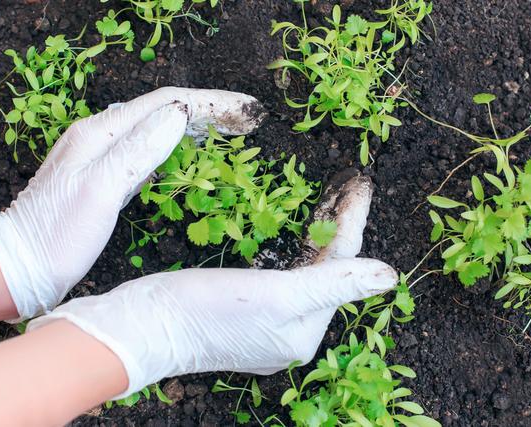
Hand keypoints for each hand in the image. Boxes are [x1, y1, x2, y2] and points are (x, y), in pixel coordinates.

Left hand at [0, 88, 265, 320]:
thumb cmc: (58, 234)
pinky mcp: (102, 178)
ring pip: (154, 129)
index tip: (243, 109)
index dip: (206, 102)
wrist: (20, 265)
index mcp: (99, 132)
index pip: (162, 102)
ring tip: (225, 130)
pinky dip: (172, 148)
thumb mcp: (100, 189)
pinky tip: (184, 154)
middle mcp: (98, 136)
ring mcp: (99, 156)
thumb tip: (178, 116)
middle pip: (160, 110)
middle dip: (205, 110)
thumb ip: (138, 150)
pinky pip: (144, 151)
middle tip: (244, 119)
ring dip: (191, 127)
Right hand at [27, 173, 396, 397]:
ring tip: (330, 192)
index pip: (340, 268)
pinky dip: (291, 244)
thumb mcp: (273, 295)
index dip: (351, 222)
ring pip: (305, 268)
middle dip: (337, 223)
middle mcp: (291, 333)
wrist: (140, 326)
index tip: (360, 182)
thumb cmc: (202, 310)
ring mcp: (267, 323)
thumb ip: (333, 284)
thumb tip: (390, 277)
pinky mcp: (244, 311)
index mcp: (304, 333)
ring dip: (317, 230)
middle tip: (347, 180)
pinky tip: (295, 221)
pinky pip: (281, 272)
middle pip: (326, 269)